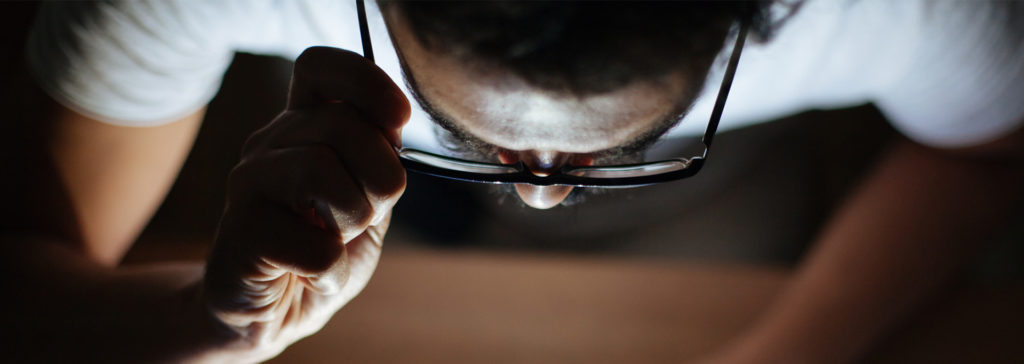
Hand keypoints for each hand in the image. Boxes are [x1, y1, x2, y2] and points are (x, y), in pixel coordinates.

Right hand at [201, 46, 410, 359]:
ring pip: (320, 172)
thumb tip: (392, 122)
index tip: (399, 119)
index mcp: (303, 126)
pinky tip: (311, 274)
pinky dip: (330, 271)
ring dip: (351, 221)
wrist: (273, 312)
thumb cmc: (322, 249)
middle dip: (378, 181)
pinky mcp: (239, 233)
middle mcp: (270, 143)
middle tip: (360, 217)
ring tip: (334, 241)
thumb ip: (380, 158)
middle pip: (342, 126)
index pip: (321, 67)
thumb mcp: (367, 198)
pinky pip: (315, 247)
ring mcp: (247, 183)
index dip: (367, 82)